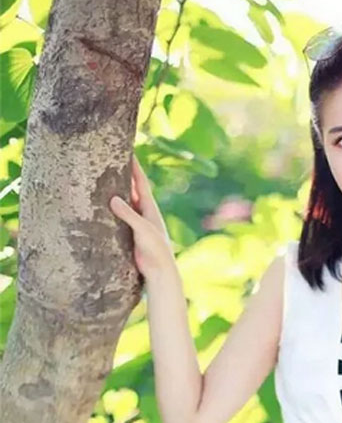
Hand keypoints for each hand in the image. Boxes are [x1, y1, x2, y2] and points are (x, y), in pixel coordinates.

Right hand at [109, 153, 174, 277]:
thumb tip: (112, 199)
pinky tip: (102, 207)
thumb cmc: (155, 250)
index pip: (140, 182)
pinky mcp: (130, 234)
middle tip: (110, 160)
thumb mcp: (142, 229)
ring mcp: (137, 223)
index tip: (128, 151)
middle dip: (123, 176)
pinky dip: (112, 210)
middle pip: (132, 190)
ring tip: (102, 179)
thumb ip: (128, 215)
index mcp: (149, 208)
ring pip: (125, 203)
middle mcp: (144, 213)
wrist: (159, 271)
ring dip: (116, 192)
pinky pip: (120, 218)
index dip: (134, 167)